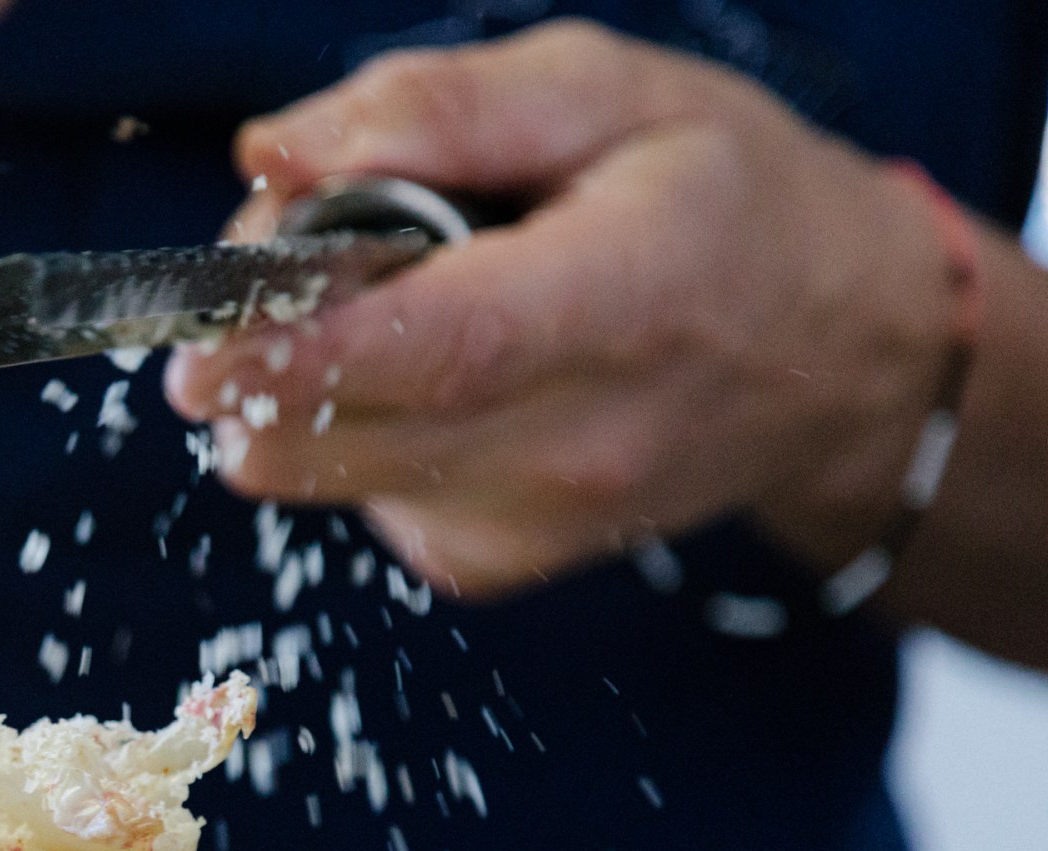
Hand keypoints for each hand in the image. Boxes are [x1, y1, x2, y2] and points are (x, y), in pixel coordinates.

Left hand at [162, 20, 964, 600]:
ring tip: (375, 299)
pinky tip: (417, 373)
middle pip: (351, 430)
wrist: (839, 359)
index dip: (309, 349)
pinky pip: (359, 495)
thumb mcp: (611, 91)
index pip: (446, 350)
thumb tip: (273, 156)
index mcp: (628, 299)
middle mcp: (582, 442)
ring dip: (293, 387)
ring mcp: (536, 521)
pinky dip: (344, 431)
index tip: (208, 335)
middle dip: (257, 350)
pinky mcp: (495, 561)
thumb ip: (439, 107)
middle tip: (261, 272)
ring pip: (327, 472)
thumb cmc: (727, 200)